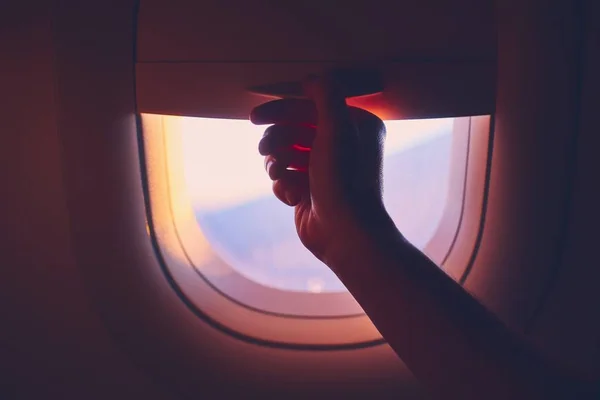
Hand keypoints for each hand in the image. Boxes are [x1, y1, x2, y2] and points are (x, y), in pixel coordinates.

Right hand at [250, 75, 387, 265]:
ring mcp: (323, 171)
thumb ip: (325, 96)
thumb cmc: (344, 180)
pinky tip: (291, 195)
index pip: (311, 109)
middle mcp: (341, 147)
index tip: (255, 117)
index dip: (281, 111)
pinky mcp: (309, 191)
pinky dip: (283, 184)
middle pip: (294, 131)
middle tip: (264, 149)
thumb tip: (311, 77)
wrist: (344, 232)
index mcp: (354, 128)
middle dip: (276, 139)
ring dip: (277, 162)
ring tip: (279, 173)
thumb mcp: (337, 129)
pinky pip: (284, 178)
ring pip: (284, 155)